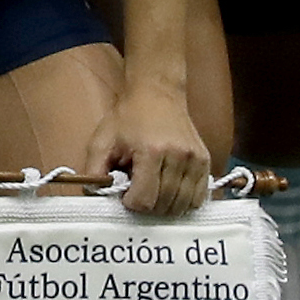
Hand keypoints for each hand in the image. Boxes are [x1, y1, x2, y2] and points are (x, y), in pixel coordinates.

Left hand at [108, 73, 211, 216]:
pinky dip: (184, 201)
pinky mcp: (205, 161)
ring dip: (165, 206)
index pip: (144, 200)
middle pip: (163, 205)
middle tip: (137, 190)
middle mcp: (178, 157)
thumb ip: (94, 172)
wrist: (156, 93)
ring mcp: (195, 160)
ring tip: (153, 189)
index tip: (125, 193)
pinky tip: (170, 191)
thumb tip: (96, 198)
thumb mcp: (102, 141)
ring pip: (182, 205)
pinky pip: (198, 197)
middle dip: (147, 206)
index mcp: (151, 151)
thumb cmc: (128, 117)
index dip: (130, 203)